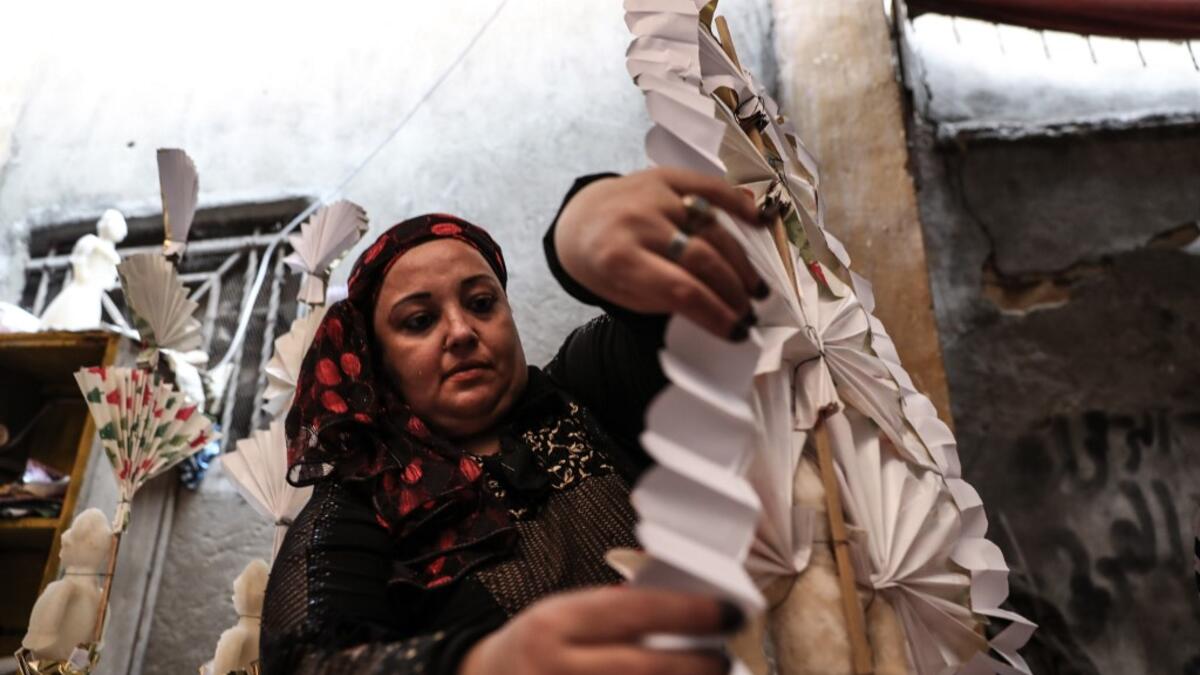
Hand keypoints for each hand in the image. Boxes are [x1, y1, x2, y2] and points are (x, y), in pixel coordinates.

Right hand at [458, 586, 740, 674]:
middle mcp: (553, 670)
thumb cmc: (533, 649)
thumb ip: (617, 613)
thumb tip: (689, 613)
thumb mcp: (564, 615)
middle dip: (697, 666)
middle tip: (724, 657)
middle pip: (644, 671)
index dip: (690, 612)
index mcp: (554, 625)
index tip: (730, 612)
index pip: (633, 612)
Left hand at [554, 167, 769, 340]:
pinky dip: (737, 204)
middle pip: (701, 258)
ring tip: (754, 287)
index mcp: (619, 258)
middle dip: (731, 290)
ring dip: (739, 262)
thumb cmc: (604, 266)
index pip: (680, 290)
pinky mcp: (665, 176)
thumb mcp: (624, 294)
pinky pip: (709, 188)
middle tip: (749, 311)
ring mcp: (654, 195)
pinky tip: (758, 223)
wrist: (579, 220)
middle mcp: (637, 221)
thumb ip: (666, 301)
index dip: (715, 313)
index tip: (737, 331)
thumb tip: (721, 313)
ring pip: (712, 228)